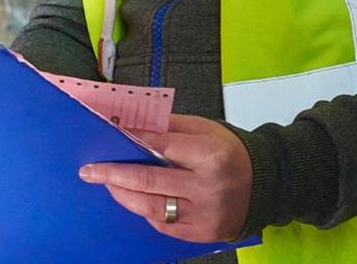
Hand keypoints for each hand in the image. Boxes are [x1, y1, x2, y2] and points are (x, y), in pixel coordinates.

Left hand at [78, 115, 252, 242]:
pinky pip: (162, 223)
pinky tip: (135, 199)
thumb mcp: (206, 130)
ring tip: (107, 184)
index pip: (160, 146)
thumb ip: (170, 127)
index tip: (107, 136)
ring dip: (122, 195)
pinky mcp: (201, 233)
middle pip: (148, 181)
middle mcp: (208, 188)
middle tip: (89, 170)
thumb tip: (131, 123)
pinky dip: (145, 211)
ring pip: (150, 207)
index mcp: (211, 155)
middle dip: (112, 174)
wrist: (267, 185)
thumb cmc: (232, 154)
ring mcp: (204, 214)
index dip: (130, 141)